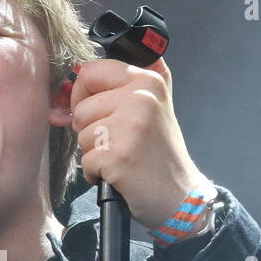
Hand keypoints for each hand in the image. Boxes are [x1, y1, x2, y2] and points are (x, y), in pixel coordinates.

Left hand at [69, 57, 214, 232]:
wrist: (179, 195)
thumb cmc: (160, 153)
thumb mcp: (156, 103)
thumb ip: (129, 79)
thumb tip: (83, 65)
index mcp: (147, 80)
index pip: (89, 72)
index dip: (83, 95)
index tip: (97, 111)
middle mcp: (141, 98)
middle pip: (81, 108)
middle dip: (91, 130)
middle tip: (119, 142)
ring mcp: (130, 127)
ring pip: (82, 135)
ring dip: (95, 153)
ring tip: (122, 157)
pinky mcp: (118, 156)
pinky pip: (86, 161)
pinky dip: (96, 173)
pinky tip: (119, 174)